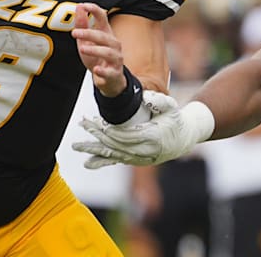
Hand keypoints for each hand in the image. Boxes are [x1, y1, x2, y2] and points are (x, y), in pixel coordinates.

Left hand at [73, 93, 213, 167]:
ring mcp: (139, 158)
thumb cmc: (176, 119)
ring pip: (112, 154)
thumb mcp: (172, 107)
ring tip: (76, 145)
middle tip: (83, 122)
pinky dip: (101, 162)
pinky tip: (87, 163)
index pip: (125, 135)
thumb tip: (145, 96)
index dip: (109, 129)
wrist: (184, 138)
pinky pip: (116, 161)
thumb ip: (159, 101)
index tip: (96, 121)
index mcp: (152, 137)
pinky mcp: (135, 160)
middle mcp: (144, 151)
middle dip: (97, 133)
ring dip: (93, 149)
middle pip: (115, 143)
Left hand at [74, 3, 125, 95]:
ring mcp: (115, 59)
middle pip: (104, 36)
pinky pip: (110, 72)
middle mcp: (113, 44)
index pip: (103, 18)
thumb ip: (83, 25)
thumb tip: (79, 6)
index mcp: (106, 33)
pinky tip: (96, 69)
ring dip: (95, 50)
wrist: (109, 79)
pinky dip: (103, 71)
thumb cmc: (97, 57)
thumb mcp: (86, 41)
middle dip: (89, 33)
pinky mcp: (114, 73)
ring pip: (108, 52)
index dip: (94, 10)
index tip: (84, 6)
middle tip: (75, 33)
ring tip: (82, 49)